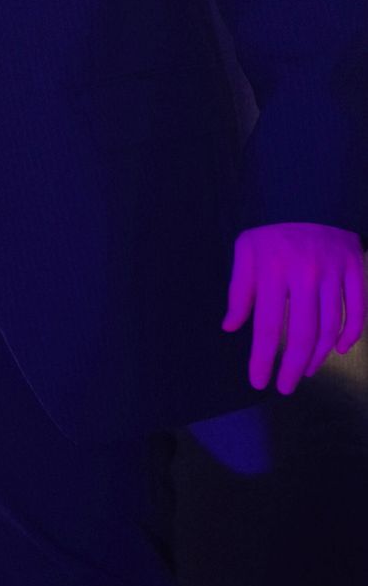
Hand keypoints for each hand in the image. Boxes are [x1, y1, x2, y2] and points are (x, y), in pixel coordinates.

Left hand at [222, 222, 364, 392]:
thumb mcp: (246, 251)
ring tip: (306, 371)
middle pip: (302, 334)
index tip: (259, 382)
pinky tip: (338, 350)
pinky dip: (350, 335)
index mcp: (272, 270)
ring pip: (330, 327)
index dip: (263, 359)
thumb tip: (231, 327)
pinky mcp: (355, 269)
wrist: (310, 198)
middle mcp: (304, 272)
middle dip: (293, 367)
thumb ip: (239, 290)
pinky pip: (357, 311)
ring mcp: (333, 271)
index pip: (267, 326)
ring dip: (319, 356)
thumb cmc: (272, 232)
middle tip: (285, 387)